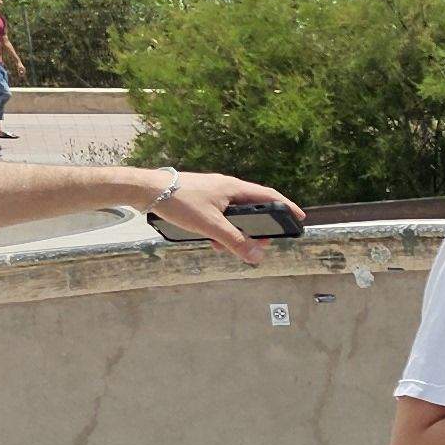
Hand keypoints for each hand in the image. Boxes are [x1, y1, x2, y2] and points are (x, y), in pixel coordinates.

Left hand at [147, 170, 304, 255]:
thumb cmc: (179, 201)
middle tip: (262, 244)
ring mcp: (213, 192)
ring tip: (230, 247)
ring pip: (235, 213)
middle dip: (260, 227)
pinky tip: (213, 239)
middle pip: (254, 207)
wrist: (146, 189)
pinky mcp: (201, 198)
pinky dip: (223, 228)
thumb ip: (234, 241)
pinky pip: (221, 214)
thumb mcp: (210, 225)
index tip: (298, 218)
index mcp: (234, 188)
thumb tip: (257, 257)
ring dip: (238, 230)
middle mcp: (227, 187)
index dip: (286, 206)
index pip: (269, 196)